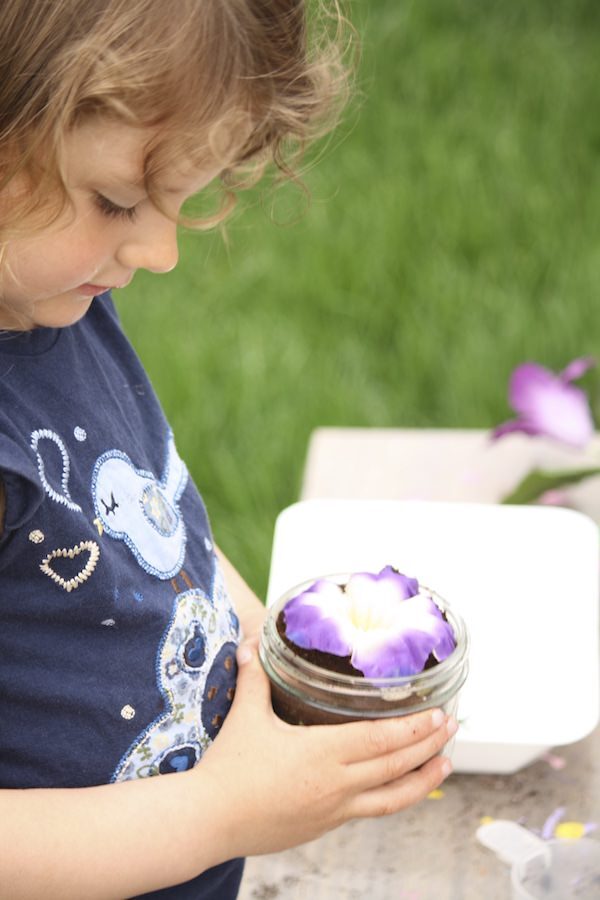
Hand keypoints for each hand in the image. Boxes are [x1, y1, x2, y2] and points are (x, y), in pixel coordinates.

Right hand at [197, 639, 455, 858]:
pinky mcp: (324, 826)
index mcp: (321, 753)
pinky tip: (401, 789)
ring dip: (422, 779)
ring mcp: (333, 809)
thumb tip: (252, 644)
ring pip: (391, 797)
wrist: (208, 821)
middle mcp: (335, 784)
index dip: (413, 728)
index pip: (380, 740)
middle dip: (428, 745)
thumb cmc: (228, 768)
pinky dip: (394, 798)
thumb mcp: (245, 716)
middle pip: (394, 766)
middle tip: (453, 728)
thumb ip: (254, 678)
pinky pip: (370, 811)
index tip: (437, 714)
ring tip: (445, 764)